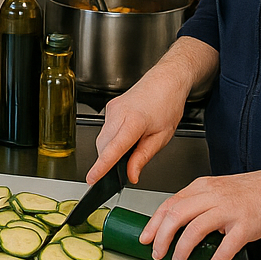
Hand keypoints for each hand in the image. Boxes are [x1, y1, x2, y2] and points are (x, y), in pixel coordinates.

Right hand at [86, 66, 188, 186]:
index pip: (113, 149)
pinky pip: (106, 129)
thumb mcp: (162, 137)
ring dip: (111, 149)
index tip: (92, 179)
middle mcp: (118, 113)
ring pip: (103, 138)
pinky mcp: (110, 107)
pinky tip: (128, 135)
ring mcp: (112, 109)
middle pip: (104, 146)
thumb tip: (131, 175)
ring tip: (133, 144)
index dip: (101, 166)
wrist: (166, 80)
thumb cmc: (167, 104)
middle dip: (109, 160)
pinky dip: (113, 138)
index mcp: (134, 121)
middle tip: (127, 167)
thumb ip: (143, 157)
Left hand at [140, 170, 260, 259]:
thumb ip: (198, 202)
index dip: (154, 222)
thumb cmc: (250, 192)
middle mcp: (212, 196)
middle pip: (176, 215)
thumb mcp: (217, 189)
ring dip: (182, 249)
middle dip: (162, 237)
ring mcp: (228, 209)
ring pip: (195, 229)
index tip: (146, 237)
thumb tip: (177, 223)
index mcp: (202, 187)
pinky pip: (226, 246)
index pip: (169, 203)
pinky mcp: (245, 225)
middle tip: (157, 252)